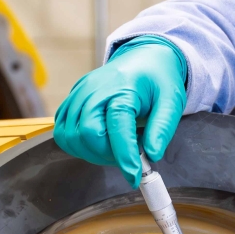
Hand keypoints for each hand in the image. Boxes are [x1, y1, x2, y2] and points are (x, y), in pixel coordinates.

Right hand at [53, 38, 188, 186]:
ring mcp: (79, 93)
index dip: (125, 156)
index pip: (117, 127)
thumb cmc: (158, 79)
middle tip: (128, 158)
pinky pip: (63, 131)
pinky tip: (99, 142)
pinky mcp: (72, 99)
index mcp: (122, 88)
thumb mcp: (172, 100)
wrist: (143, 57)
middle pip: (87, 134)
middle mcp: (95, 89)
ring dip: (91, 153)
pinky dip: (78, 144)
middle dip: (107, 155)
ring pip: (70, 136)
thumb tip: (152, 154)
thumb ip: (162, 128)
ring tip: (114, 148)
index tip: (135, 177)